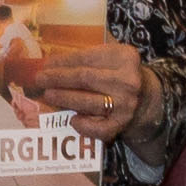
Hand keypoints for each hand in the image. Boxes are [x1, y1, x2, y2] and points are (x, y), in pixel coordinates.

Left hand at [30, 36, 146, 142]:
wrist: (146, 99)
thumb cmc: (118, 74)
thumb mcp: (111, 58)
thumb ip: (87, 58)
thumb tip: (50, 64)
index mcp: (125, 57)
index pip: (86, 57)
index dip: (63, 61)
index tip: (46, 63)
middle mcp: (128, 80)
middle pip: (84, 78)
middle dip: (58, 78)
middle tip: (39, 79)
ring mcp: (126, 104)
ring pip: (88, 102)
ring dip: (64, 98)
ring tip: (48, 95)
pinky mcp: (122, 124)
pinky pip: (98, 128)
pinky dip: (83, 125)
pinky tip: (72, 119)